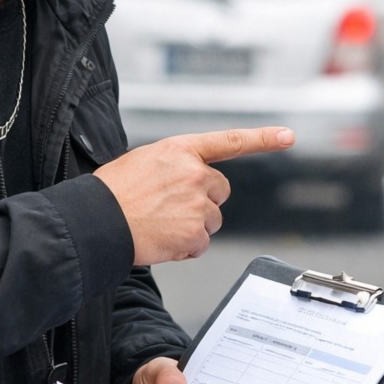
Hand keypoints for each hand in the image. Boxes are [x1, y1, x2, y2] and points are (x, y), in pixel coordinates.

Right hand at [94, 127, 293, 264]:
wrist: (96, 221)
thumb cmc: (112, 193)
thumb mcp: (143, 161)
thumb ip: (174, 167)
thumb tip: (188, 183)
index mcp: (181, 150)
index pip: (230, 141)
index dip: (263, 138)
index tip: (287, 136)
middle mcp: (195, 173)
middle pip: (220, 192)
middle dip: (203, 201)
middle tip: (170, 208)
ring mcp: (197, 204)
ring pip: (211, 220)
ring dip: (193, 226)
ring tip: (160, 223)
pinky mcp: (194, 233)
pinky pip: (200, 244)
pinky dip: (185, 247)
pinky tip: (161, 239)